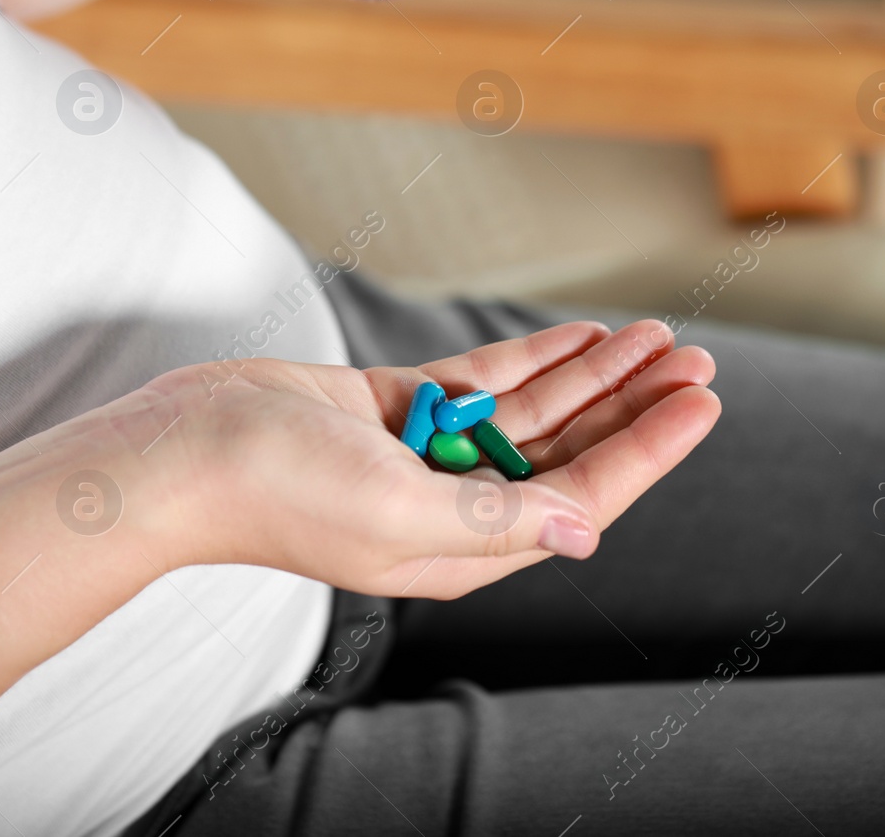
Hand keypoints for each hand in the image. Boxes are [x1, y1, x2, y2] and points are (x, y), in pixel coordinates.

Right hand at [142, 318, 718, 599]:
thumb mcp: (392, 511)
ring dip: (593, 376)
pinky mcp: (394, 410)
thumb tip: (583, 527)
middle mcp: (453, 505)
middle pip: (569, 452)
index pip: (581, 496)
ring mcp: (424, 455)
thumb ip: (491, 519)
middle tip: (694, 360)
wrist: (183, 449)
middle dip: (634, 406)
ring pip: (533, 413)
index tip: (701, 401)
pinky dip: (532, 360)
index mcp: (462, 546)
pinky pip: (481, 385)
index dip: (648, 449)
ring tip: (654, 338)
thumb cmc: (274, 490)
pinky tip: (578, 339)